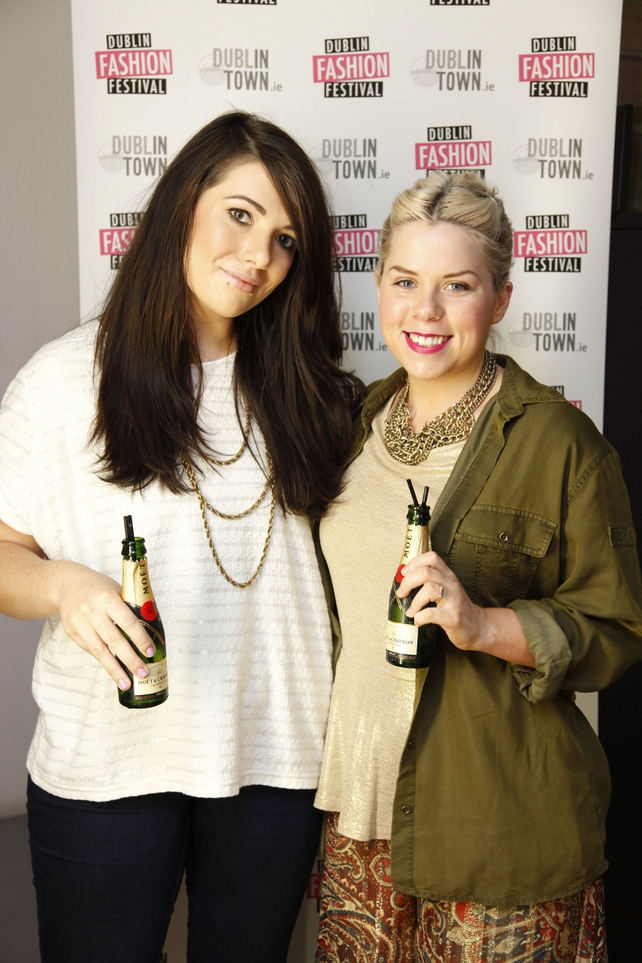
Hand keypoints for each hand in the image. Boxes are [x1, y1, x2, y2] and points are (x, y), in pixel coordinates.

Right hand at [52, 561, 154, 689]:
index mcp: (107, 598)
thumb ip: (130, 608)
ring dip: (114, 669)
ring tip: (126, 682)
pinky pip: (90, 650)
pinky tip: (113, 670)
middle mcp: (91, 611)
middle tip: (143, 673)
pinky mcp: (71, 632)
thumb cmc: (99, 588)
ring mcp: (79, 622)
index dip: (140, 639)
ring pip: (99, 651)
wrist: (68, 585)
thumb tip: (151, 632)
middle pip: (114, 640)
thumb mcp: (117, 590)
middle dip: (130, 659)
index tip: (150, 652)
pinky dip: (103, 660)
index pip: (127, 622)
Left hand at [397, 551, 484, 651]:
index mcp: (448, 575)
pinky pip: (430, 614)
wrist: (478, 626)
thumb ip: (431, 581)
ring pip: (429, 589)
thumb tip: (404, 581)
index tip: (404, 574)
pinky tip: (418, 621)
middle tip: (402, 593)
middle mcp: (451, 584)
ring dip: (414, 602)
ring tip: (411, 611)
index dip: (414, 562)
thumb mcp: (447, 589)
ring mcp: (453, 600)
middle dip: (408, 582)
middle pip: (425, 572)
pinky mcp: (452, 617)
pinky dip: (419, 617)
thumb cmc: (456, 608)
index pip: (432, 557)